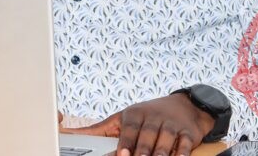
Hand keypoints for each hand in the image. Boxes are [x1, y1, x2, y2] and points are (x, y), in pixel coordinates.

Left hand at [60, 94, 214, 155]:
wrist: (184, 106)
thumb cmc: (147, 115)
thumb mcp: (122, 118)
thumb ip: (98, 130)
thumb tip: (68, 134)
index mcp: (135, 114)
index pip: (129, 129)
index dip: (126, 142)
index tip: (122, 154)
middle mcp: (153, 118)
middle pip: (146, 138)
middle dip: (142, 151)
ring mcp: (171, 125)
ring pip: (165, 142)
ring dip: (160, 154)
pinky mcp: (188, 133)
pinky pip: (185, 145)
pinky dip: (182, 153)